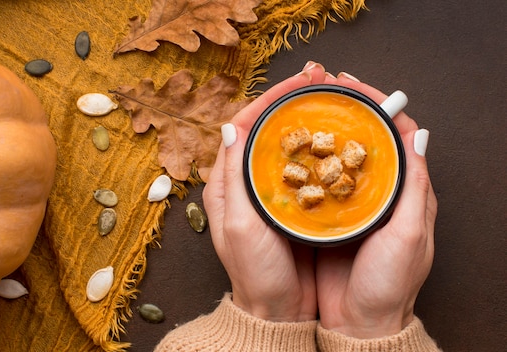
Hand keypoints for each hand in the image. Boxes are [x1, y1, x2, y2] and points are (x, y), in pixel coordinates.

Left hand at [202, 62, 328, 321]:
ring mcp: (271, 192)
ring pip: (288, 144)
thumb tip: (231, 127)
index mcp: (227, 182)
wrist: (275, 310)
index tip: (299, 82)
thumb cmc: (254, 272)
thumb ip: (233, 176)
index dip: (271, 99)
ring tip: (332, 102)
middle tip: (320, 83)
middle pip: (268, 129)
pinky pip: (305, 167)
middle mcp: (246, 182)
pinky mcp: (292, 205)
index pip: (245, 125)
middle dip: (292, 102)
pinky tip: (339, 140)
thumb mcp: (238, 224)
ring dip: (307, 120)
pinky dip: (320, 148)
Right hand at [315, 72, 437, 337]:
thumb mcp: (410, 234)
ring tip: (301, 110)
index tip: (350, 84)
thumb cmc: (390, 283)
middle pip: (361, 138)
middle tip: (318, 88)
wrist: (360, 322)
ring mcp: (349, 203)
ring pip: (335, 154)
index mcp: (405, 191)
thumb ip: (414, 187)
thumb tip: (417, 135)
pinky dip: (304, 158)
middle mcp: (377, 191)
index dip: (374, 103)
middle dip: (342, 109)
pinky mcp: (325, 215)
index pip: (394, 133)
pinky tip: (289, 148)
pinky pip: (314, 178)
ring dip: (321, 129)